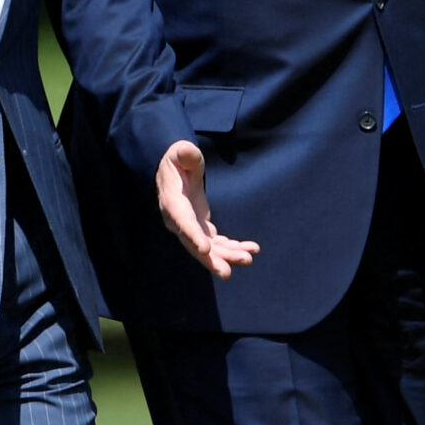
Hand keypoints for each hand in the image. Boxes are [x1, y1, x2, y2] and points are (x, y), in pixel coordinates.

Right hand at [156, 139, 260, 277]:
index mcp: (173, 203)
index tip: (205, 250)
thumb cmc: (178, 160)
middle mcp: (180, 222)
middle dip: (211, 260)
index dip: (193, 237)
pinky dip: (234, 248)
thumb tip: (187, 152)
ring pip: (209, 249)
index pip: (183, 223)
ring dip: (228, 256)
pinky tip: (252, 249)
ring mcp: (192, 228)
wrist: (175, 171)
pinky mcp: (202, 230)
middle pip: (195, 245)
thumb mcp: (179, 152)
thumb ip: (185, 154)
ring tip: (249, 258)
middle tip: (227, 272)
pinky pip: (218, 244)